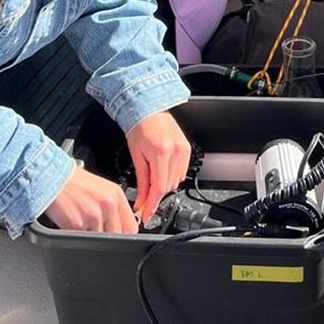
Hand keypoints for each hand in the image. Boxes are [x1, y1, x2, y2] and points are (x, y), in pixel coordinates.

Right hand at [44, 165, 137, 233]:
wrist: (54, 178)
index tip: (120, 236)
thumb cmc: (76, 183)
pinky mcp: (77, 224)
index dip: (125, 234)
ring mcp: (93, 215)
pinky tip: (73, 220)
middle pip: (117, 236)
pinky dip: (77, 235)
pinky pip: (82, 239)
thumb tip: (122, 227)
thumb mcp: (103, 189)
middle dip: (108, 237)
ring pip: (100, 240)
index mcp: (116, 195)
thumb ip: (115, 207)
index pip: (131, 227)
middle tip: (96, 228)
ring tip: (82, 219)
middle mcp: (108, 204)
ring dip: (91, 235)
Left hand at [126, 111, 190, 225]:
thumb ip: (141, 181)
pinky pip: (182, 172)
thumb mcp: (136, 156)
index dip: (152, 205)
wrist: (149, 109)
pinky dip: (172, 176)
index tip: (147, 214)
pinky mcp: (187, 148)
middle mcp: (175, 152)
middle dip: (155, 194)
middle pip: (168, 187)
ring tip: (152, 176)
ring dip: (164, 185)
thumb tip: (141, 201)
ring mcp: (183, 150)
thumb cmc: (139, 128)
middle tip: (144, 196)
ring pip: (175, 181)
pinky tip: (162, 170)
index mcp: (161, 153)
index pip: (159, 188)